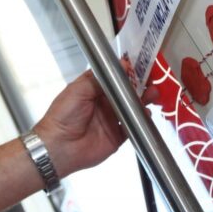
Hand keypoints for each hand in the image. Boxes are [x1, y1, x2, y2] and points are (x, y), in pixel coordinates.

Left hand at [34, 67, 158, 177]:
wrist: (59, 146)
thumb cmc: (63, 115)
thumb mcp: (78, 90)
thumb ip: (99, 78)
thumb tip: (120, 65)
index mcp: (93, 89)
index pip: (114, 77)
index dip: (127, 71)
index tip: (140, 64)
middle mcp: (104, 103)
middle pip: (127, 91)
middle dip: (140, 84)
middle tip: (152, 79)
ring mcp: (111, 119)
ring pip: (133, 107)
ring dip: (144, 100)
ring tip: (153, 94)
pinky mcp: (118, 135)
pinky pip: (134, 126)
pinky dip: (142, 120)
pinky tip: (147, 113)